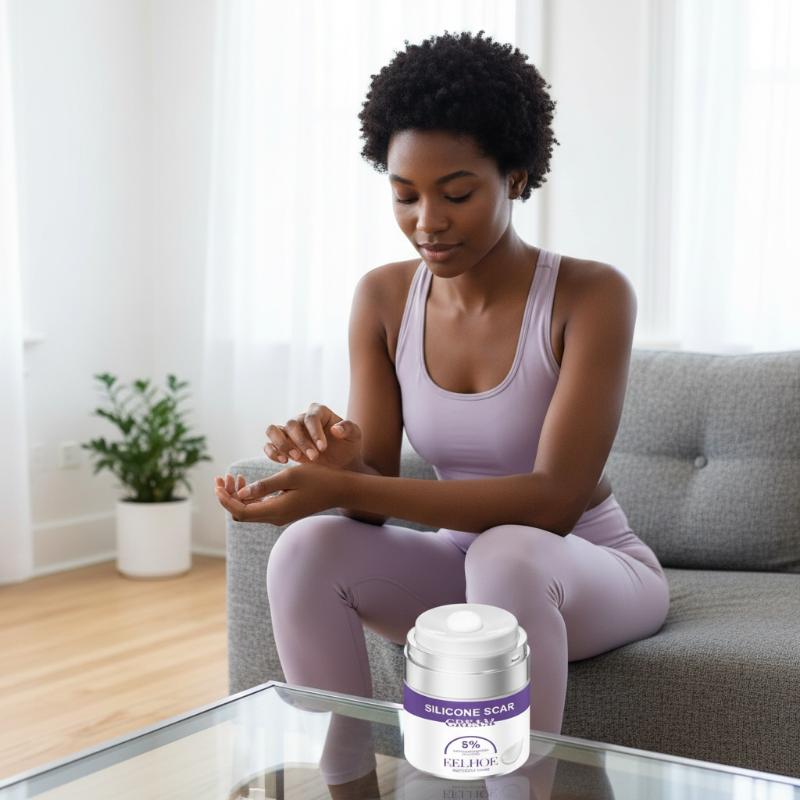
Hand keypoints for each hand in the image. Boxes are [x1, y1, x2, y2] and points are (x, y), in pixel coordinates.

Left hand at [214, 462, 343, 525]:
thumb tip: (240, 493)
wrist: (340, 490)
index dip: (225, 499)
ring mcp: (279, 516)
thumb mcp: (290, 477)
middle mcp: (275, 517)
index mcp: (275, 510)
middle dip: (228, 496)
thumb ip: (264, 486)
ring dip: (237, 496)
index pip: (240, 511)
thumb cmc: (318, 479)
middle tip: (223, 478)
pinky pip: (259, 508)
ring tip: (233, 477)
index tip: (218, 484)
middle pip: (241, 513)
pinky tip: (247, 482)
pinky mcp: (283, 511)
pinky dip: (249, 496)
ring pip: (249, 510)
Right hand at [263, 403, 362, 470]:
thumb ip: (348, 428)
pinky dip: (272, 452)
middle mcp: (301, 419)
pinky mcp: (282, 446)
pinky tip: (284, 461)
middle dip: (301, 442)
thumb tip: (335, 429)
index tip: (323, 448)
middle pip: (292, 424)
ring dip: (282, 444)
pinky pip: (268, 445)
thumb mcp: (355, 436)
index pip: (311, 416)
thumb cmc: (348, 446)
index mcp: (319, 412)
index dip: (315, 431)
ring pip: (274, 430)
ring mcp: (290, 432)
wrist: (342, 464)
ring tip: (295, 458)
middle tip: (313, 457)